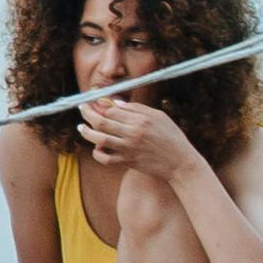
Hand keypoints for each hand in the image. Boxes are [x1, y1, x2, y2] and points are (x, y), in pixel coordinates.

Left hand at [76, 96, 192, 180]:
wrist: (180, 163)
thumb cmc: (172, 137)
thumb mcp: (159, 116)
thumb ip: (137, 108)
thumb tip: (115, 102)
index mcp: (140, 120)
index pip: (111, 109)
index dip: (98, 103)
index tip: (92, 100)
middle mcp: (132, 134)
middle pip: (102, 122)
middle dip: (88, 114)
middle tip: (82, 109)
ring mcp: (128, 149)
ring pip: (100, 139)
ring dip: (87, 133)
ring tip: (81, 128)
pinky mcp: (127, 162)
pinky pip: (106, 159)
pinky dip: (97, 153)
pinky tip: (96, 147)